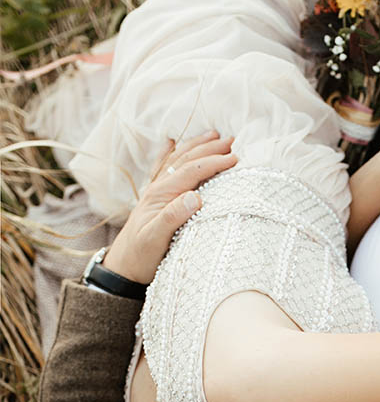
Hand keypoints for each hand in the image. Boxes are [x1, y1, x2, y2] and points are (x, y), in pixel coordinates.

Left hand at [102, 133, 237, 283]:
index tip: (235, 158)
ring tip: (213, 135)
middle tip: (232, 140)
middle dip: (209, 148)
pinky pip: (164, 169)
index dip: (213, 162)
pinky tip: (172, 143)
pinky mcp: (156, 199)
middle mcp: (158, 188)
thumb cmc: (141, 256)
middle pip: (186, 160)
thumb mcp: (156, 239)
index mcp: (161, 195)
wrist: (122, 266)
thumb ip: (173, 217)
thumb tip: (195, 196)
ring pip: (177, 160)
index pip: (191, 171)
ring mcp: (157, 192)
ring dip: (196, 146)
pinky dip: (171, 153)